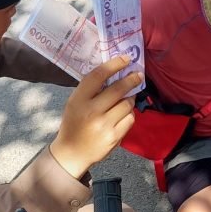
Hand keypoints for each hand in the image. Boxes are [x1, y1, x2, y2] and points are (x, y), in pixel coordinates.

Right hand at [50, 56, 142, 178]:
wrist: (72, 153)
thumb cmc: (74, 124)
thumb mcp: (75, 103)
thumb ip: (91, 90)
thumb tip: (116, 73)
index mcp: (78, 99)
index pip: (98, 75)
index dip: (114, 64)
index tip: (126, 58)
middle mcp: (91, 111)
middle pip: (118, 89)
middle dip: (131, 79)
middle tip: (138, 75)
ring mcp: (104, 125)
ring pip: (127, 104)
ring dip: (130, 99)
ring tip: (126, 99)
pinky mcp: (114, 137)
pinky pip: (130, 118)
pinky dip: (129, 114)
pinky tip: (123, 115)